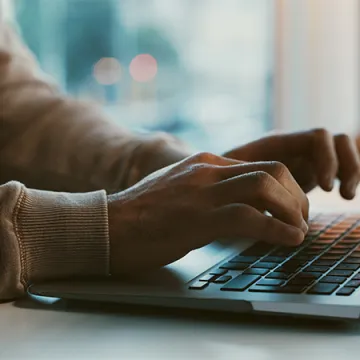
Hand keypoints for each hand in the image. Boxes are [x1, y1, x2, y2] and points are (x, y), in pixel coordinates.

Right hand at [108, 152, 308, 274]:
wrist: (108, 225)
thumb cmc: (143, 214)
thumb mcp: (181, 190)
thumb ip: (208, 189)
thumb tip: (237, 202)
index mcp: (205, 163)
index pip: (261, 165)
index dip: (286, 186)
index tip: (293, 207)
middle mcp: (207, 171)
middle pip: (272, 170)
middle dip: (296, 196)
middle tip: (301, 218)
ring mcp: (201, 193)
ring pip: (265, 187)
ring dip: (292, 210)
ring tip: (298, 230)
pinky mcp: (196, 219)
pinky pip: (249, 218)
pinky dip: (276, 230)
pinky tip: (288, 240)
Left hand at [223, 128, 359, 198]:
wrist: (218, 181)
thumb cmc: (221, 180)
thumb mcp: (233, 179)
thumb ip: (251, 181)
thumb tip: (267, 197)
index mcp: (278, 142)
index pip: (318, 137)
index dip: (327, 159)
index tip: (325, 188)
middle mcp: (293, 146)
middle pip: (336, 140)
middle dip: (347, 164)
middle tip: (341, 195)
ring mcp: (302, 157)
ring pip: (341, 150)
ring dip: (351, 170)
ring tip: (345, 196)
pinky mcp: (307, 171)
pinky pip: (337, 166)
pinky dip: (346, 176)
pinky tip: (341, 196)